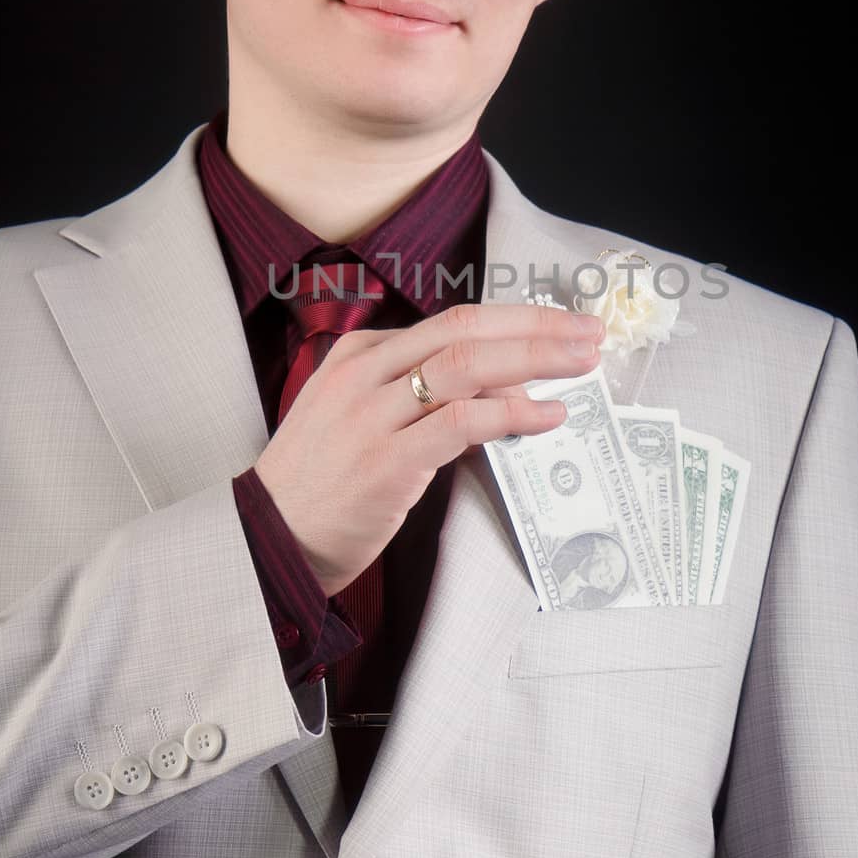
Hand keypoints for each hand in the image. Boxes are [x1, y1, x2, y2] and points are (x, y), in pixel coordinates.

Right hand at [253, 301, 605, 595]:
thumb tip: (498, 387)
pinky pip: (462, 422)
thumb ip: (417, 395)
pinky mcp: (387, 462)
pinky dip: (512, 412)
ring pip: (468, 366)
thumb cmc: (321, 482)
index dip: (515, 320)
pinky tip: (546, 413)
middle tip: (588, 332)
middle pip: (466, 330)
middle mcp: (365, 374)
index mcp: (359, 353)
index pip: (452, 321)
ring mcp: (373, 415)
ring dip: (535, 360)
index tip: (561, 325)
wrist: (269, 537)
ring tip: (580, 364)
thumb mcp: (358, 416)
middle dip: (537, 327)